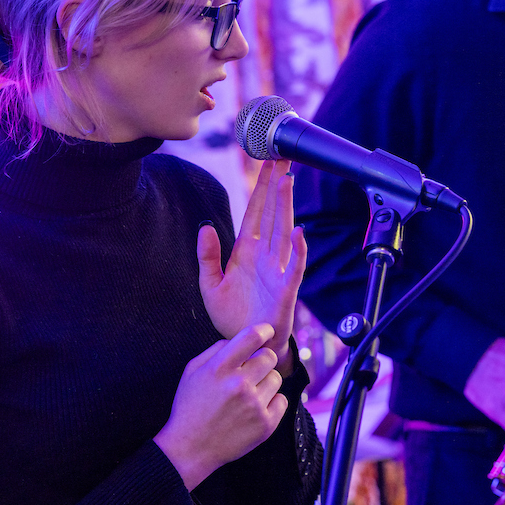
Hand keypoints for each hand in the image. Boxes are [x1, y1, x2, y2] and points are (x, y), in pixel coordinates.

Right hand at [154, 323, 288, 490]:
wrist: (190, 448)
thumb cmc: (190, 406)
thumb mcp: (192, 371)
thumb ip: (217, 349)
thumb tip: (242, 339)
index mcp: (220, 368)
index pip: (252, 336)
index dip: (264, 330)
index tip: (266, 332)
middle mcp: (239, 384)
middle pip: (270, 356)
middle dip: (262, 360)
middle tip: (251, 371)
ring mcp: (254, 405)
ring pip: (276, 378)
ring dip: (265, 382)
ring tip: (249, 394)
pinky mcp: (266, 424)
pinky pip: (282, 400)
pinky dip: (272, 402)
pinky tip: (255, 408)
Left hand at [198, 159, 306, 369]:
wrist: (245, 346)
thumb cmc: (231, 318)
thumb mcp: (210, 286)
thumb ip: (207, 257)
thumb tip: (205, 228)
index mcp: (246, 252)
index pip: (255, 213)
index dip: (260, 188)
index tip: (266, 164)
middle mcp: (264, 256)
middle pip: (272, 214)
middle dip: (276, 186)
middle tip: (282, 158)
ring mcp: (276, 270)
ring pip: (283, 231)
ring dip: (286, 206)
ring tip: (287, 181)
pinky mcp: (285, 289)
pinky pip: (294, 265)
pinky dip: (298, 248)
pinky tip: (299, 231)